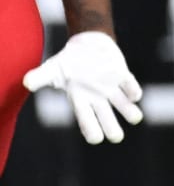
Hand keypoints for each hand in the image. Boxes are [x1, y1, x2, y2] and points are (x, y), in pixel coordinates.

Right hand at [23, 31, 143, 143]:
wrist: (87, 45)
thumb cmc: (68, 62)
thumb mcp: (51, 69)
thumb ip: (40, 77)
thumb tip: (26, 83)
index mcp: (80, 100)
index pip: (85, 119)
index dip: (91, 129)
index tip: (96, 139)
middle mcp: (98, 98)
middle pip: (106, 117)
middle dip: (112, 128)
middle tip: (116, 137)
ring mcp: (111, 88)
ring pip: (123, 105)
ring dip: (129, 111)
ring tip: (135, 118)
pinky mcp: (122, 76)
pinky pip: (130, 86)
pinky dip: (132, 90)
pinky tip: (134, 96)